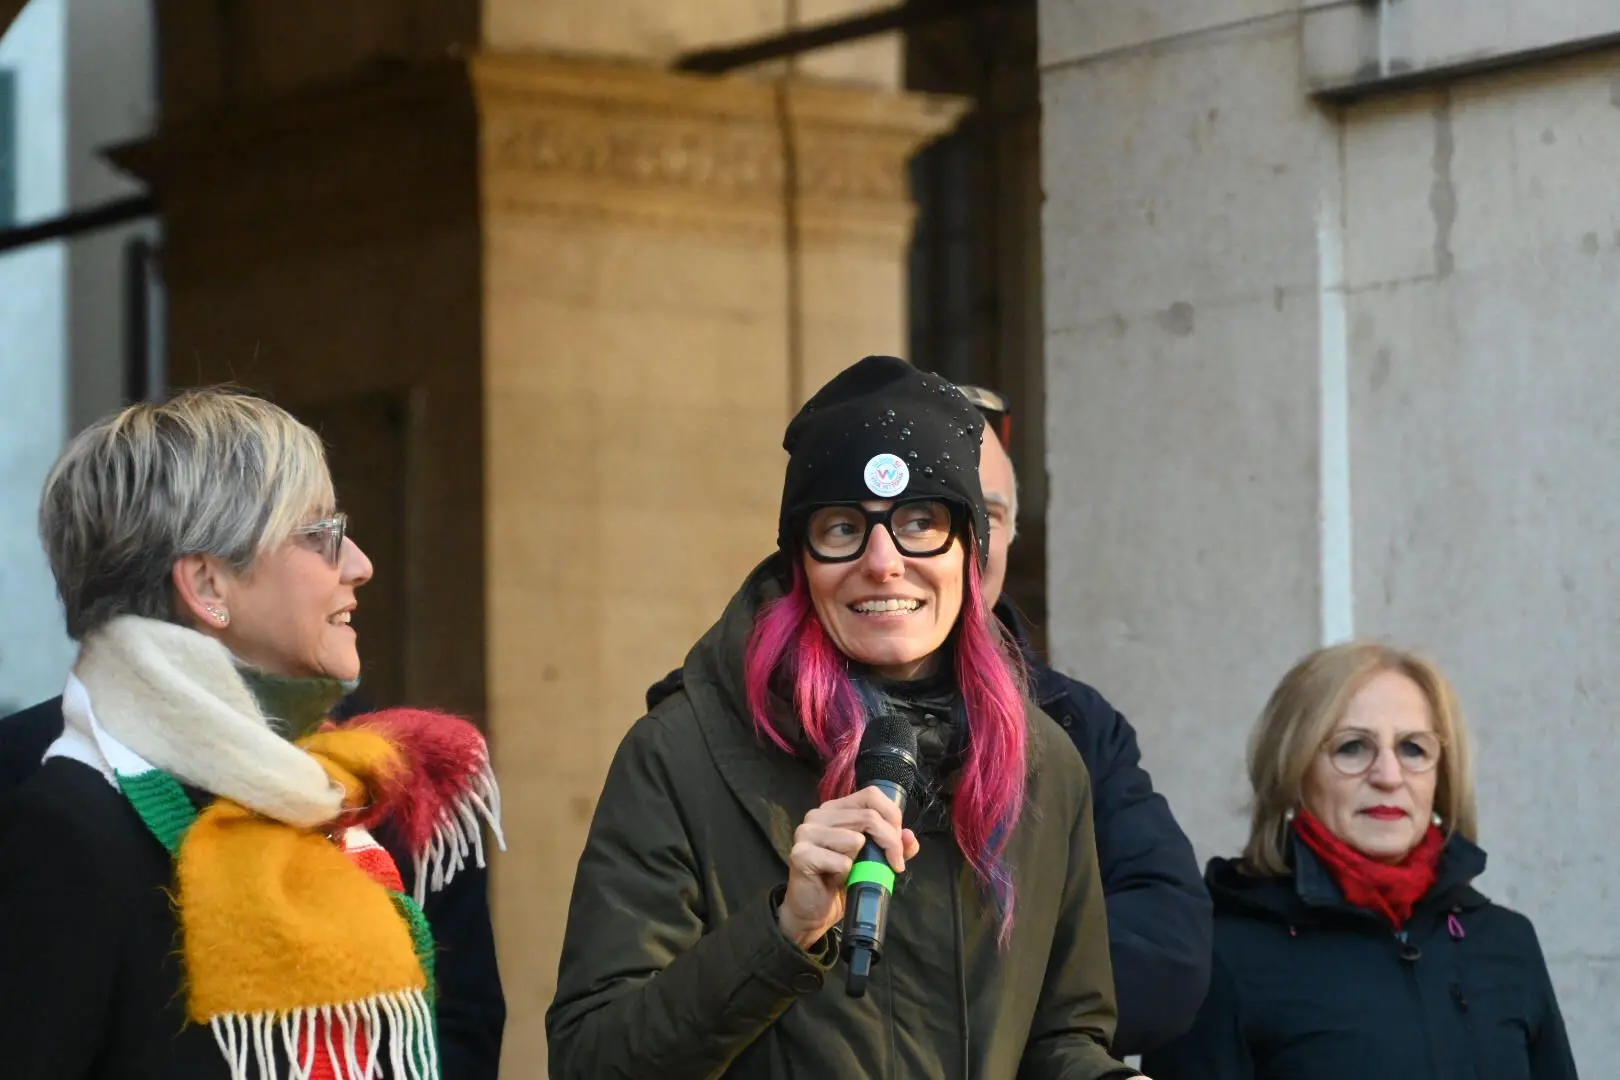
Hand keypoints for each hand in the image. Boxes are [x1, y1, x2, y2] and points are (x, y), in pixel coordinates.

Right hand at [777, 786, 919, 950]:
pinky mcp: (801, 854)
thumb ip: (893, 846)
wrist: (813, 911)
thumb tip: (910, 837)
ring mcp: (806, 833)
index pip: (870, 795)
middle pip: (868, 817)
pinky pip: (841, 862)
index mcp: (835, 809)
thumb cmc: (841, 881)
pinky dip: (846, 875)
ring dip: (863, 862)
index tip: (899, 842)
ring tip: (851, 872)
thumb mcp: (873, 861)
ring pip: (856, 839)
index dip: (892, 816)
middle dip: (890, 843)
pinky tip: (834, 880)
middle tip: (894, 865)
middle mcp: (818, 814)